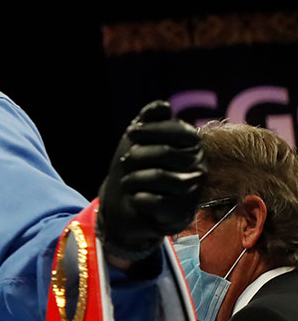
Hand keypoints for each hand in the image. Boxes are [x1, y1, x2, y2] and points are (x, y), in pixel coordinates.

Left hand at [97, 100, 204, 269]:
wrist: (124, 206)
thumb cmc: (133, 168)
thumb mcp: (137, 141)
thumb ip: (149, 120)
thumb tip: (163, 106)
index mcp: (192, 148)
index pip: (182, 132)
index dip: (154, 130)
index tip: (132, 133)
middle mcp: (198, 169)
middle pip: (169, 154)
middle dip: (138, 155)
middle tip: (125, 161)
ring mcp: (192, 192)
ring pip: (162, 178)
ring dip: (135, 178)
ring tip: (128, 181)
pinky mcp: (181, 215)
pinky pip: (156, 202)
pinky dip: (138, 199)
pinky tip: (135, 198)